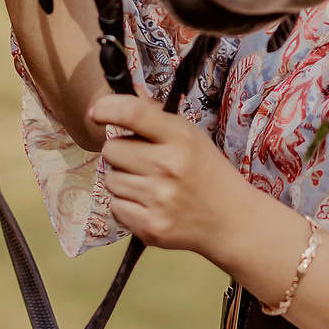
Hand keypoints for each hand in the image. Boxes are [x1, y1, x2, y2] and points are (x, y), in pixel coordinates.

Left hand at [91, 92, 258, 255]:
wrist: (232, 220)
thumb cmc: (207, 174)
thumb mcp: (192, 137)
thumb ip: (155, 119)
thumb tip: (115, 102)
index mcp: (180, 137)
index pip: (132, 113)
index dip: (106, 108)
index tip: (96, 112)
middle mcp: (169, 166)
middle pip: (112, 149)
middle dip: (121, 153)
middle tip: (142, 161)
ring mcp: (159, 198)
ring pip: (110, 179)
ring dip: (123, 181)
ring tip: (150, 186)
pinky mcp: (151, 226)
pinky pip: (115, 207)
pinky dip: (126, 206)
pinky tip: (148, 205)